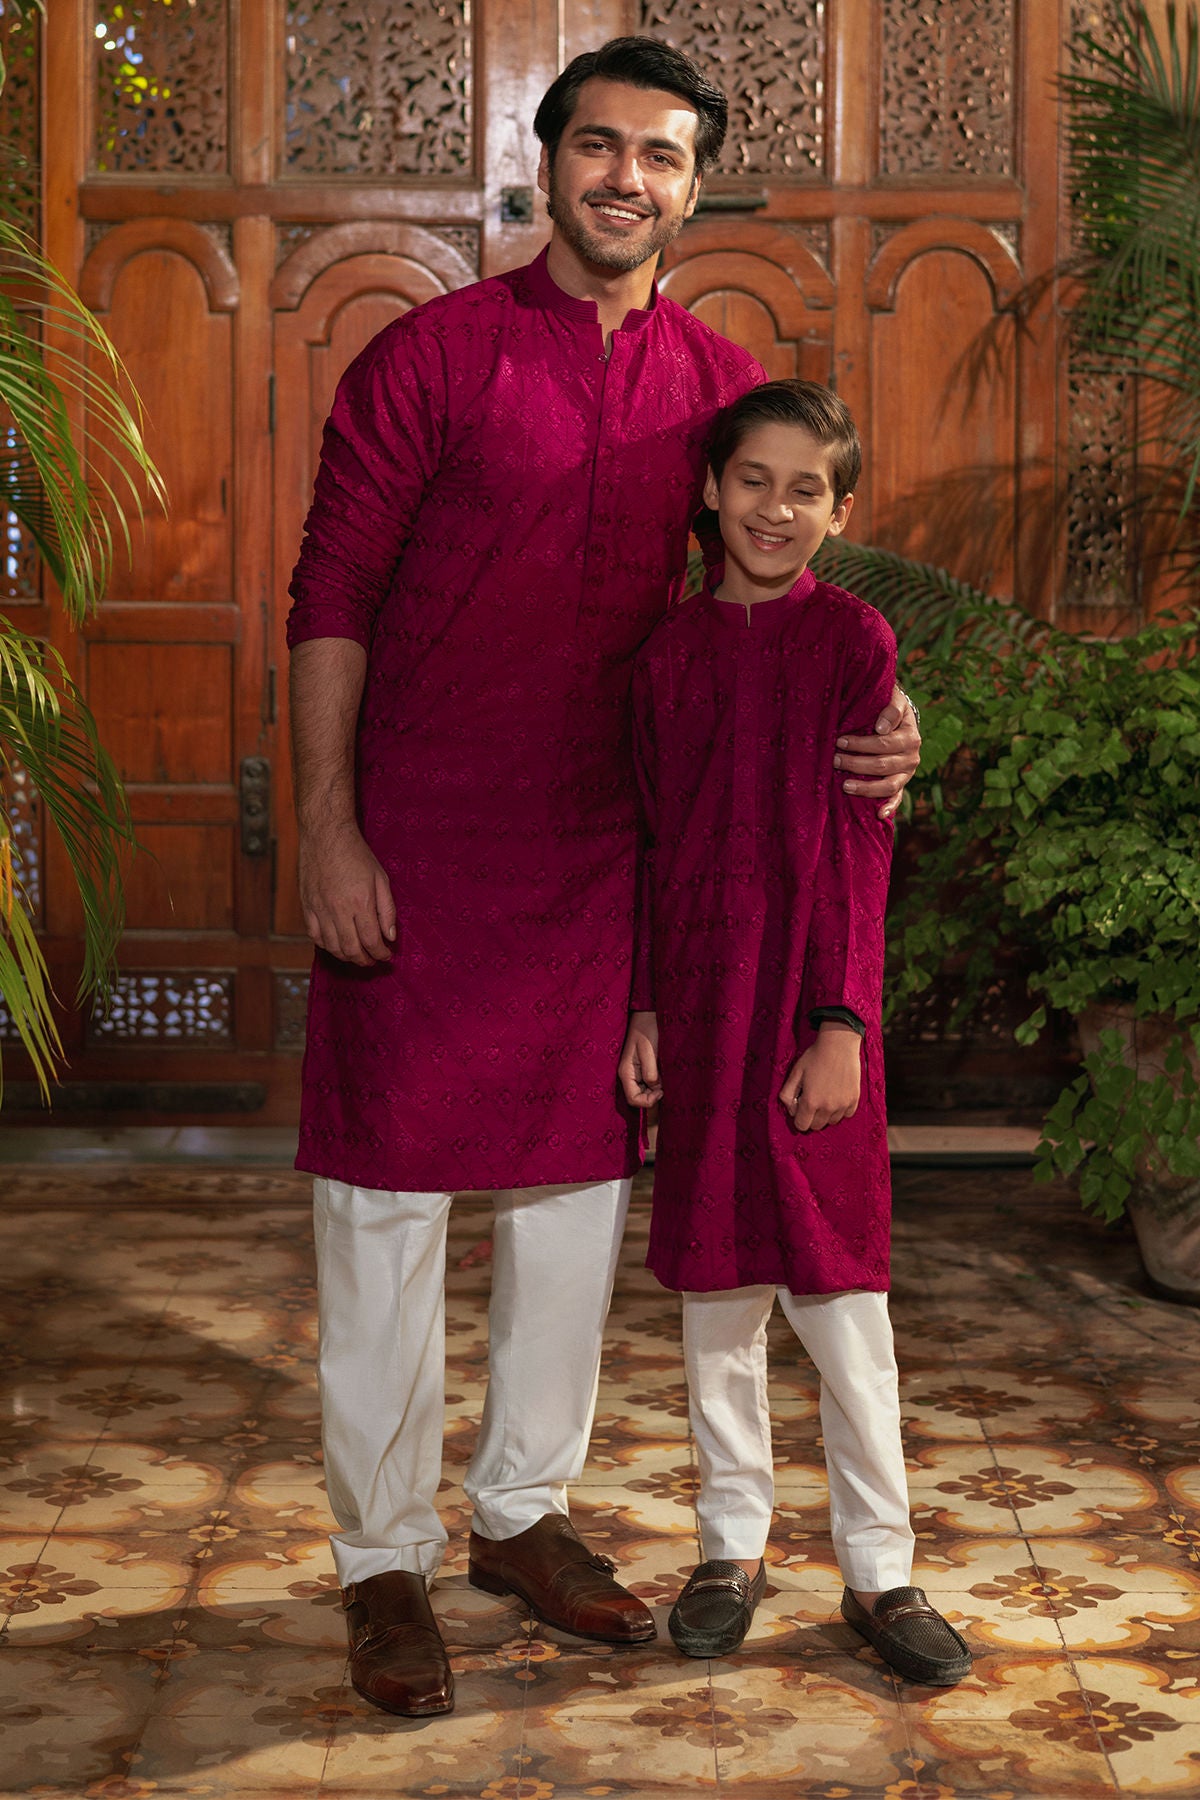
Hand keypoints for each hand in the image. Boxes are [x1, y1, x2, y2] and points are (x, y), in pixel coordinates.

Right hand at [298, 821, 396, 965]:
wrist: (326, 835)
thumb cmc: (357, 854)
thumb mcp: (381, 878)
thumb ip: (387, 910)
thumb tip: (390, 936)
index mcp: (360, 902)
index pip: (372, 941)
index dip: (381, 954)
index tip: (387, 956)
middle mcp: (338, 909)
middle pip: (351, 949)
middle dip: (364, 960)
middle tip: (373, 961)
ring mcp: (319, 909)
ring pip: (332, 946)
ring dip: (346, 956)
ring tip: (357, 955)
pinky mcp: (307, 906)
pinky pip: (314, 935)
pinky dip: (326, 946)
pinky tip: (336, 945)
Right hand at [618, 1011, 662, 1106]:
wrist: (648, 1014)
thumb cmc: (647, 1028)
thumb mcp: (649, 1050)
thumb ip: (651, 1071)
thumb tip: (655, 1087)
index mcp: (626, 1072)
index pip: (633, 1099)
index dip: (648, 1101)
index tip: (662, 1091)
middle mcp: (629, 1075)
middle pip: (639, 1097)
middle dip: (653, 1096)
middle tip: (666, 1086)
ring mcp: (635, 1072)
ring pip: (645, 1091)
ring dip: (656, 1090)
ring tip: (667, 1079)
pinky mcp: (643, 1068)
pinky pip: (649, 1082)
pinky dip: (658, 1083)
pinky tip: (665, 1076)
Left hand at [779, 1023, 860, 1130]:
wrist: (839, 1045)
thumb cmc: (814, 1057)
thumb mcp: (795, 1073)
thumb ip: (787, 1094)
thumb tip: (790, 1109)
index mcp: (810, 1102)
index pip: (801, 1126)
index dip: (798, 1117)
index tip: (800, 1106)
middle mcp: (827, 1107)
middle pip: (816, 1126)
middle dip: (811, 1117)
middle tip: (812, 1100)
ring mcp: (843, 1105)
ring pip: (832, 1121)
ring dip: (826, 1114)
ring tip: (825, 1096)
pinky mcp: (854, 1100)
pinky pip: (846, 1115)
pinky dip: (840, 1110)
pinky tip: (836, 1095)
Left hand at [833, 682, 920, 820]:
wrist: (897, 718)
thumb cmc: (888, 707)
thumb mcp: (894, 700)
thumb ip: (890, 709)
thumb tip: (881, 727)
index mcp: (910, 737)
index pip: (884, 743)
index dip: (861, 744)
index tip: (840, 741)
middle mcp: (912, 757)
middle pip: (882, 765)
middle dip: (856, 763)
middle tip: (834, 760)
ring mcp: (906, 773)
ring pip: (888, 785)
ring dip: (866, 787)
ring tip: (844, 785)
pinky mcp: (901, 784)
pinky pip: (896, 798)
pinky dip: (889, 807)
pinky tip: (878, 815)